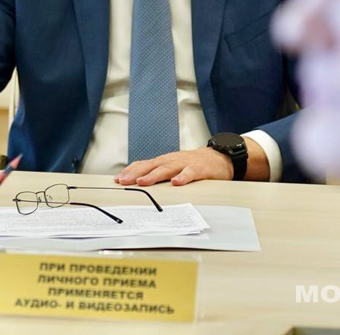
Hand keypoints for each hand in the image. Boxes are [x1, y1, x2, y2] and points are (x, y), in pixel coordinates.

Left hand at [114, 139, 270, 185]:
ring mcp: (186, 163)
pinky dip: (183, 177)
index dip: (131, 171)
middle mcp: (173, 160)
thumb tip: (140, 183)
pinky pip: (191, 172)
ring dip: (154, 175)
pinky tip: (177, 182)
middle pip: (152, 165)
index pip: (144, 164)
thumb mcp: (175, 167)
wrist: (221, 157)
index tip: (118, 179)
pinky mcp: (200, 168)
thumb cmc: (195, 164)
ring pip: (168, 168)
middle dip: (136, 173)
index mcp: (165, 161)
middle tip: (124, 181)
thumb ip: (160, 173)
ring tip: (143, 182)